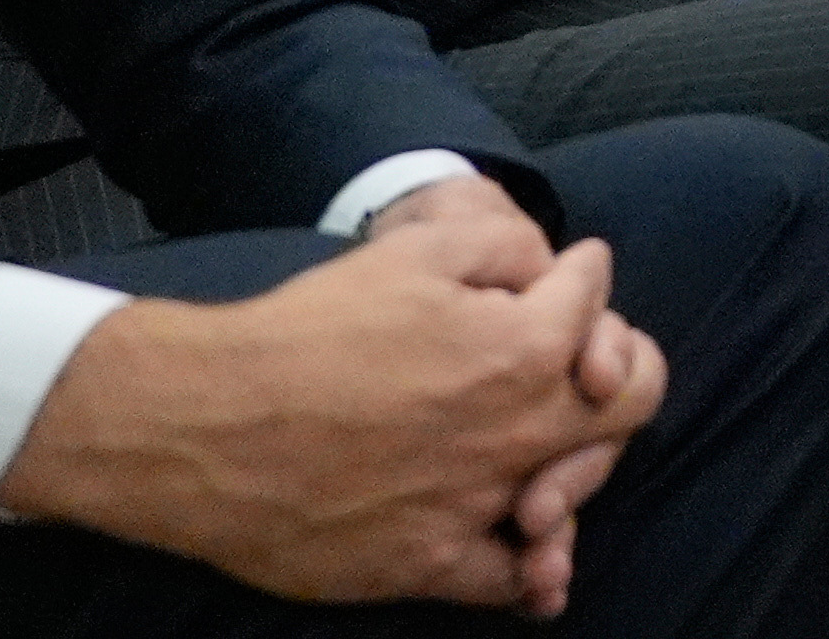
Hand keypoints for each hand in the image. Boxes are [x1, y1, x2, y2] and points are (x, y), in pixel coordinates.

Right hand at [0, 199, 657, 613]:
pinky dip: (529, 570)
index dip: (583, 278)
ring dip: (579, 466)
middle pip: (629, 404)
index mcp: (522, 349)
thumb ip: (506, 248)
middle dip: (615, 369)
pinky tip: (535, 558)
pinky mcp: (423, 564)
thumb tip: (553, 267)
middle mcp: (515, 433)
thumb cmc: (304, 331)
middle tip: (583, 363)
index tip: (566, 279)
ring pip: (575, 492)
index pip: (598, 305)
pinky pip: (506, 579)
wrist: (199, 426)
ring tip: (562, 455)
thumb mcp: (413, 249)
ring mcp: (475, 505)